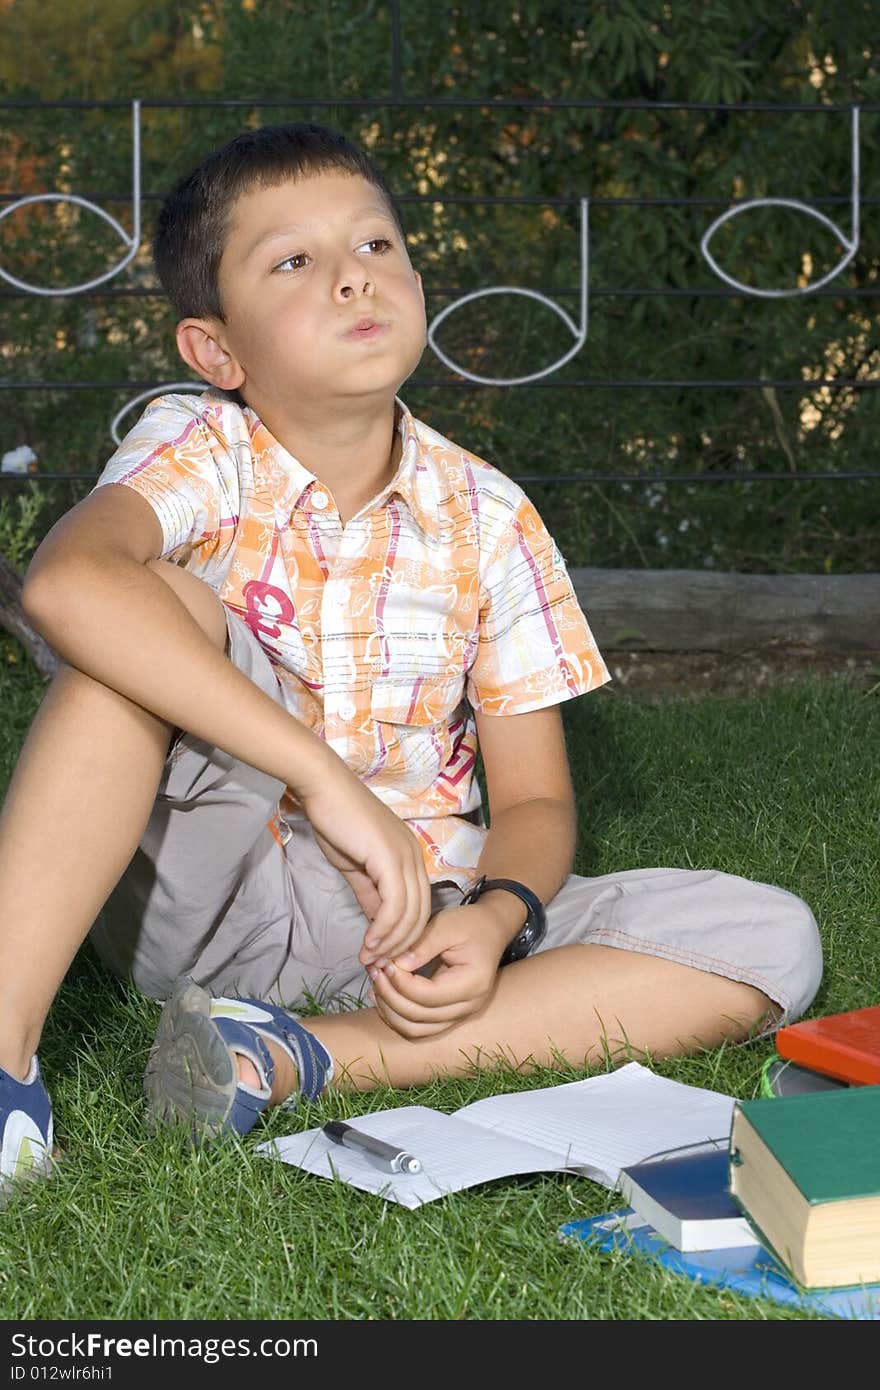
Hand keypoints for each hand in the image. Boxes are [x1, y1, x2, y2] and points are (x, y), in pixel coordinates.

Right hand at [298, 755, 431, 963]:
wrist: (324, 790)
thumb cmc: (336, 821)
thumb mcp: (356, 866)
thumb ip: (369, 894)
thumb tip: (375, 924)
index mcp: (410, 858)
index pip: (418, 906)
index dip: (403, 934)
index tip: (383, 954)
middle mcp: (415, 857)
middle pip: (420, 914)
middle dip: (401, 944)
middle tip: (379, 965)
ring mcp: (406, 857)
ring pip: (410, 913)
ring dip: (391, 942)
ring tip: (371, 959)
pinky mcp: (390, 858)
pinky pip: (395, 904)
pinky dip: (384, 928)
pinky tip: (370, 942)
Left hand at [366, 903, 511, 1038]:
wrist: (490, 931)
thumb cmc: (470, 924)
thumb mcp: (448, 924)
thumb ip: (423, 945)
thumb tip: (396, 965)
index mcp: (473, 983)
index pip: (428, 996)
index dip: (400, 983)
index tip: (384, 962)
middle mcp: (469, 1006)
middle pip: (420, 1017)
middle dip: (390, 996)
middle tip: (375, 970)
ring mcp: (459, 1015)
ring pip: (415, 1029)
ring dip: (390, 1010)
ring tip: (376, 982)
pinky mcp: (448, 1015)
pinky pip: (417, 1027)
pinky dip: (396, 1016)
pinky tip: (383, 995)